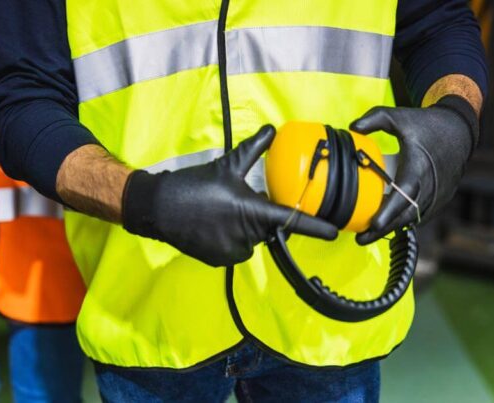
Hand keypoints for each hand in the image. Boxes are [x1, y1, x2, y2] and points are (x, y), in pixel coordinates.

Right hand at [122, 125, 337, 266]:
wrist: (159, 208)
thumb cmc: (194, 184)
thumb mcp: (227, 165)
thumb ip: (253, 149)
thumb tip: (271, 129)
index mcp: (253, 212)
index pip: (292, 221)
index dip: (316, 228)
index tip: (334, 232)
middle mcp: (248, 236)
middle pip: (268, 229)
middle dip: (259, 217)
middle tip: (238, 202)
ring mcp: (233, 251)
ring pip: (252, 240)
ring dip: (245, 228)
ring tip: (221, 213)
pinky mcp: (220, 260)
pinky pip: (236, 249)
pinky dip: (231, 239)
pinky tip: (214, 226)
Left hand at [350, 95, 477, 244]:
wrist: (460, 131)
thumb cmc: (426, 124)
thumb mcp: (398, 116)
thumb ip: (374, 119)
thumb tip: (352, 128)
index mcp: (419, 165)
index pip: (405, 193)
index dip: (390, 210)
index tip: (375, 224)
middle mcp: (431, 184)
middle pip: (406, 215)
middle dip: (384, 229)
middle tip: (360, 238)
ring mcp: (438, 194)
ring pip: (413, 218)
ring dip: (392, 226)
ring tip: (368, 234)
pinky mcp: (440, 199)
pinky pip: (420, 214)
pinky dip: (404, 220)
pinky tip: (387, 224)